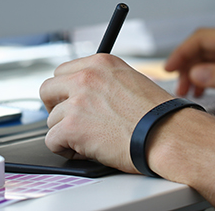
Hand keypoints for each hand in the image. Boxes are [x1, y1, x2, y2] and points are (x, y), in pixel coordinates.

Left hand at [39, 54, 173, 172]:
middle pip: (48, 89)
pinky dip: (65, 150)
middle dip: (55, 107)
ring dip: (65, 132)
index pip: (63, 71)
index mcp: (100, 63)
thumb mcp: (130, 81)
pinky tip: (84, 151)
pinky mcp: (72, 126)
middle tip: (68, 121)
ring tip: (88, 140)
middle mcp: (86, 77)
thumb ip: (103, 83)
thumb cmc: (158, 116)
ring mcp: (77, 101)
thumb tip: (86, 95)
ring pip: (51, 119)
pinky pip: (52, 141)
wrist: (167, 135)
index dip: (65, 91)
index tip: (70, 102)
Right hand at [165, 28, 214, 103]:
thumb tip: (196, 72)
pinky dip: (210, 76)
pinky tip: (207, 89)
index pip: (201, 39)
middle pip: (203, 47)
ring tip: (190, 91)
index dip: (182, 52)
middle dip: (186, 64)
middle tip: (178, 85)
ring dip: (197, 71)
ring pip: (211, 57)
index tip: (169, 68)